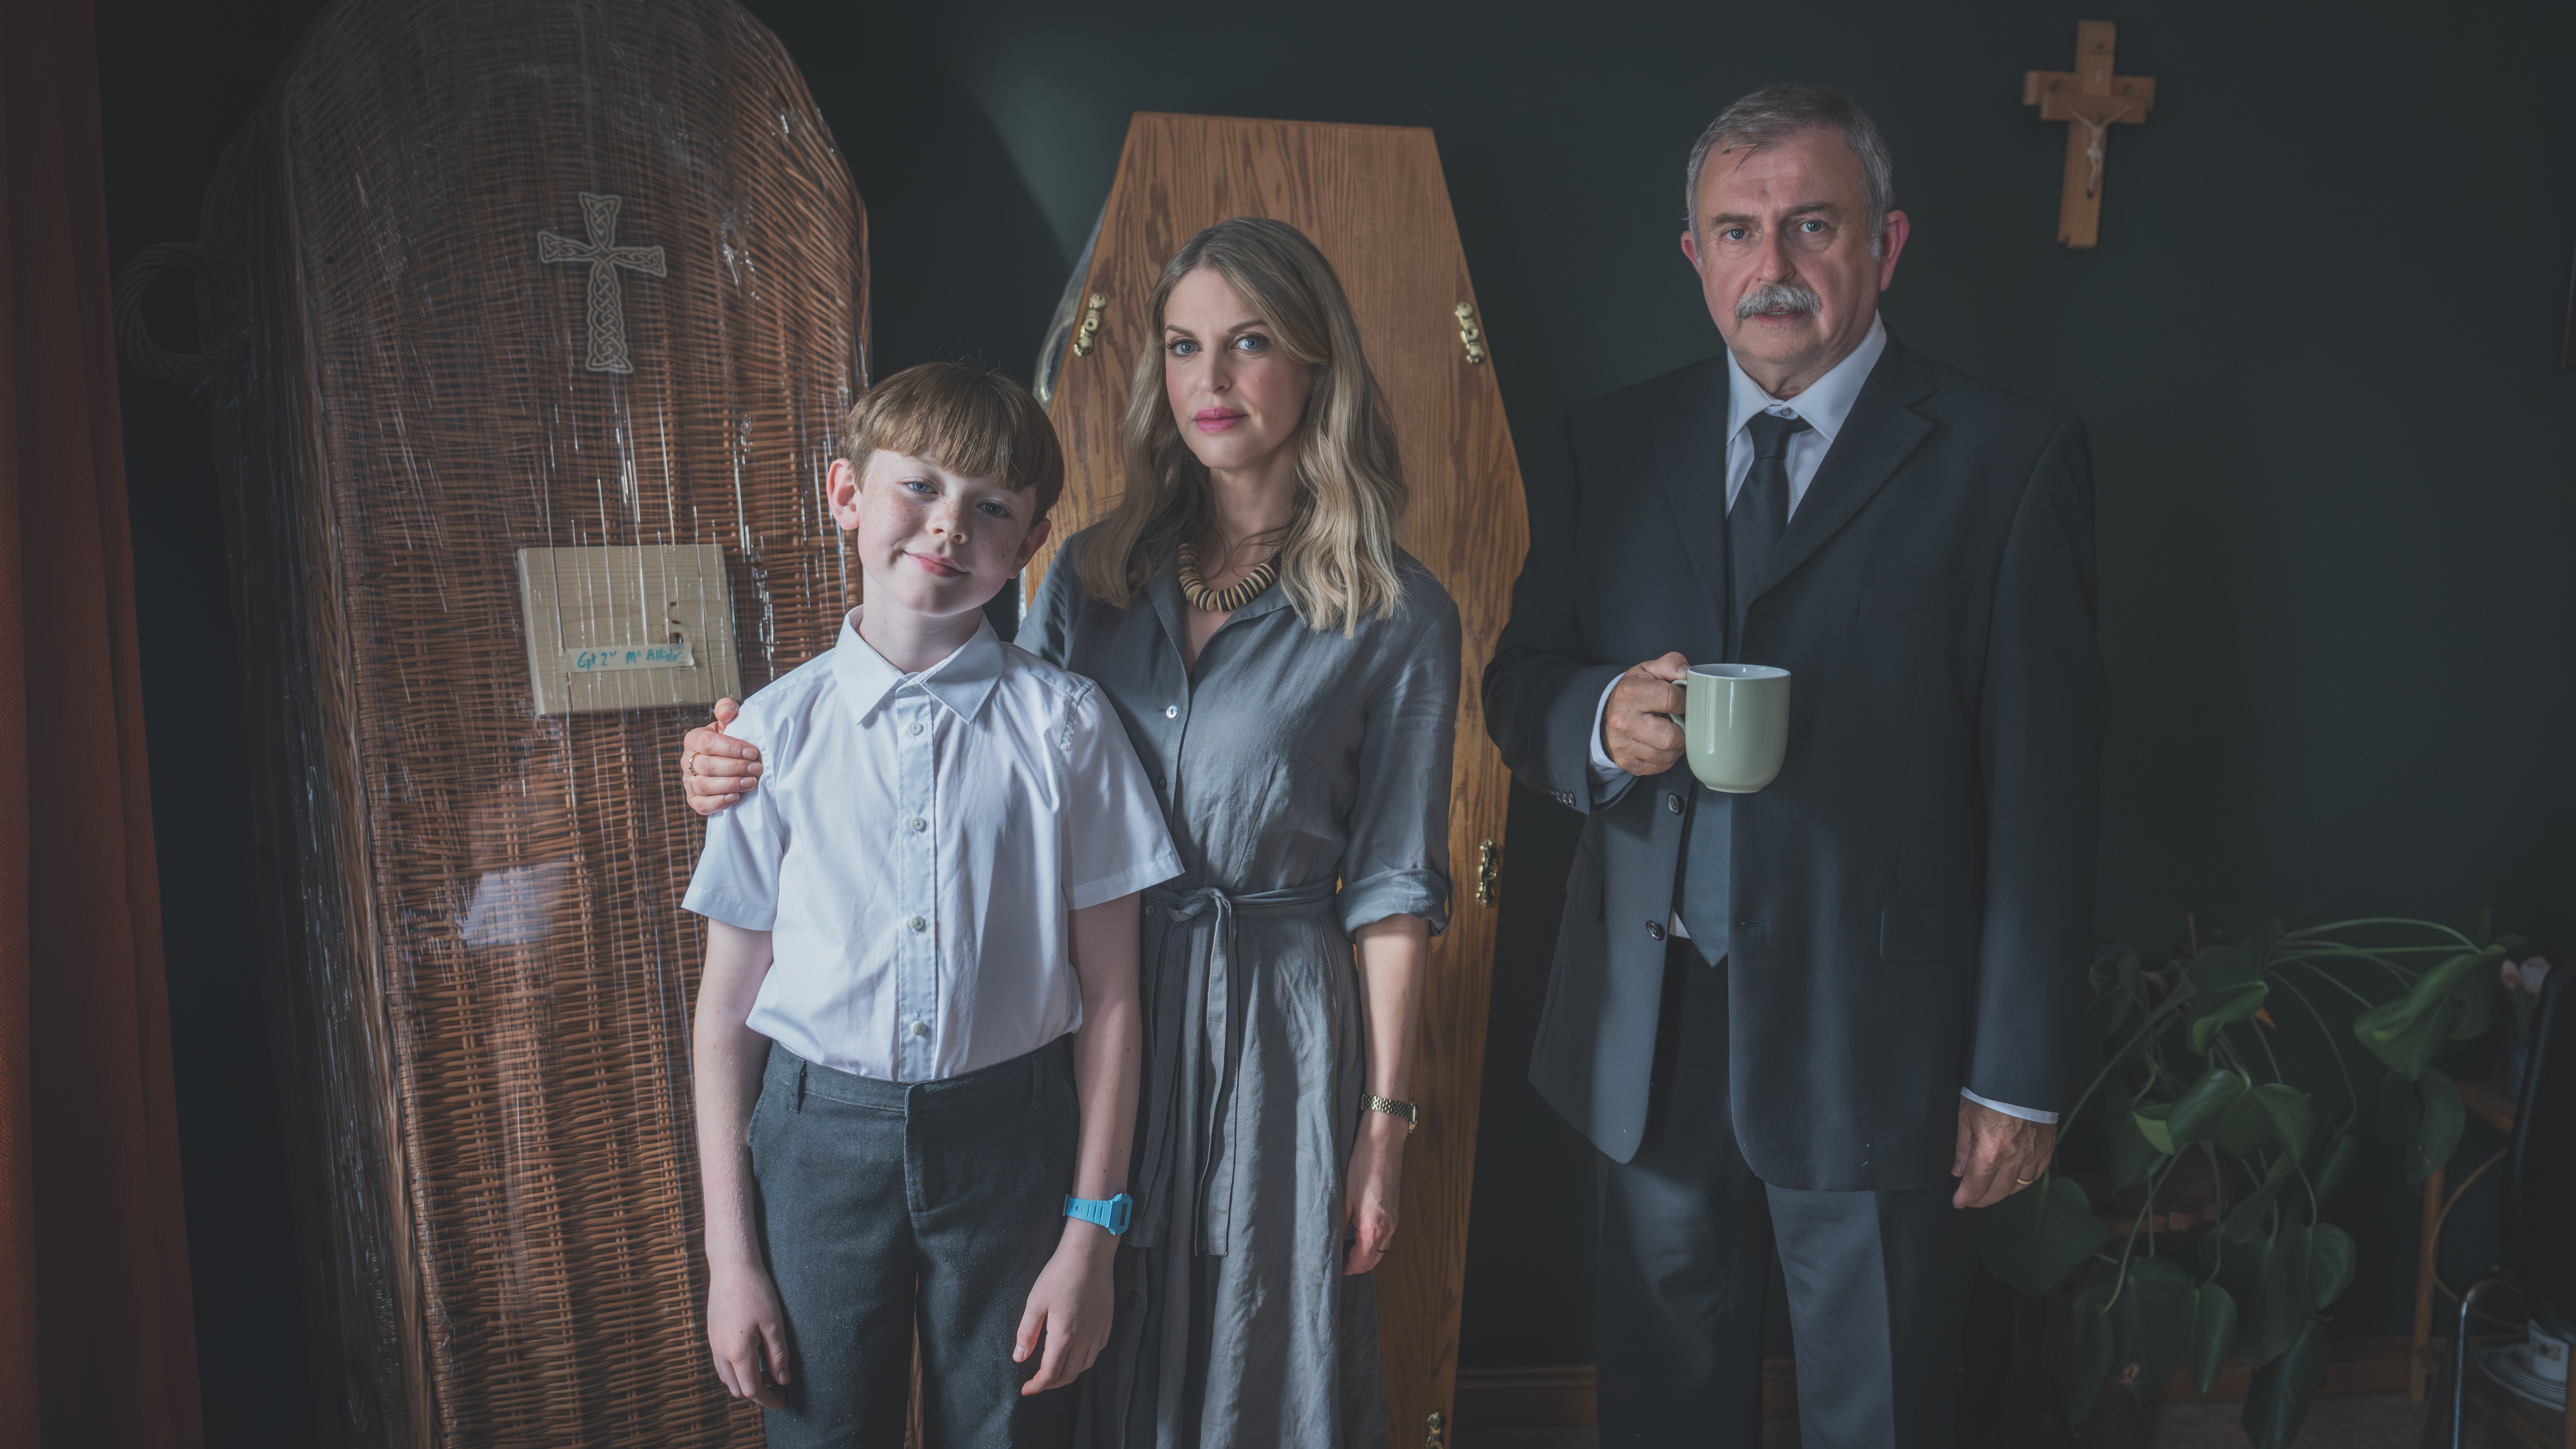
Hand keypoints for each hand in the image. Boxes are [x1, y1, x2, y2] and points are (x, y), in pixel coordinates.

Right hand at [683, 698, 763, 815]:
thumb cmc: (729, 742)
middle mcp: (687, 760)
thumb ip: (728, 711)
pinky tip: (735, 797)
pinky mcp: (693, 800)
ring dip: (731, 785)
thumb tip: (727, 711)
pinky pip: (702, 805)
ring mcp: (688, 781)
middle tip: (757, 769)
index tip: (754, 752)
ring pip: (705, 786)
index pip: (709, 743)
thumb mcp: (729, 723)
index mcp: (694, 739)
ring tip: (751, 783)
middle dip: (736, 768)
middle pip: (708, 766)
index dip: (732, 748)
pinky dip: (718, 803)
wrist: (726, 763)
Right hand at [706, 1255, 790, 1409]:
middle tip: (779, 1388)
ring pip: (727, 1377)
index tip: (784, 1402)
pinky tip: (751, 1359)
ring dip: (745, 1382)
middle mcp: (720, 1353)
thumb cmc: (755, 1292)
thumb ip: (778, 1355)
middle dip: (758, 1394)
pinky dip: (736, 1370)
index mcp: (737, 1353)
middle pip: (737, 1388)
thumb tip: (783, 1380)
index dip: (769, 1399)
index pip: (752, 1390)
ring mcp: (713, 1343)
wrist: (731, 1267)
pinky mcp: (712, 1334)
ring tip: (767, 1375)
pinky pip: (721, 1363)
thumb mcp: (774, 1324)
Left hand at [1014, 1223, 1116, 1394]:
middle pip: (1068, 1375)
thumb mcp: (1035, 1303)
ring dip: (1068, 1374)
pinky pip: (1096, 1352)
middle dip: (1051, 1384)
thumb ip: (1026, 1333)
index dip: (1037, 1386)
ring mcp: (1098, 1333)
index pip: (1050, 1374)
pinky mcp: (1107, 1324)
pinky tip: (1076, 1353)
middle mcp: (1084, 1339)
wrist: (1089, 1255)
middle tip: (1037, 1382)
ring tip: (1055, 1371)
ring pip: (1084, 1366)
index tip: (1026, 1389)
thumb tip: (1019, 1357)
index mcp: (1063, 1336)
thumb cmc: (1059, 1275)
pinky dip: (1084, 1360)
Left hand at [1341, 1112, 1406, 1274]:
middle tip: (1335, 1257)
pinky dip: (1372, 1240)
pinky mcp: (1395, 1210)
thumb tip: (1330, 1245)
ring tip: (1344, 1244)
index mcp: (1374, 1228)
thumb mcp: (1343, 1200)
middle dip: (1355, 1264)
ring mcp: (1395, 1219)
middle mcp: (1389, 1228)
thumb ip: (1338, 1227)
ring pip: (1380, 1248)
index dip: (1345, 1269)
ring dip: (1364, 1252)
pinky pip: (1385, 1235)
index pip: (1361, 1264)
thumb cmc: (1362, 1166)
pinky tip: (1357, 1229)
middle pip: (1373, 1260)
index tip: (1332, 1266)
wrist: (1383, 1142)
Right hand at [1603, 654, 1689, 776]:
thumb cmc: (1634, 691)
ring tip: (1673, 732)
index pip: (1671, 699)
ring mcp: (1623, 745)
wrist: (1609, 713)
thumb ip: (1670, 664)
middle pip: (1670, 736)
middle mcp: (1623, 721)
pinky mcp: (1626, 761)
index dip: (1685, 700)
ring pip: (1667, 754)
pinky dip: (1668, 758)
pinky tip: (1663, 745)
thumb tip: (1688, 672)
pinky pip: (1660, 766)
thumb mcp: (1648, 670)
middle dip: (1683, 730)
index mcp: (1630, 693)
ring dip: (1677, 746)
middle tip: (1680, 721)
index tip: (1683, 701)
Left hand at [1952, 1098, 2057, 1208]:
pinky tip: (2014, 1181)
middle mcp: (2014, 1158)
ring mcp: (2033, 1154)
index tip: (1959, 1201)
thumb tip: (1958, 1171)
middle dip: (1982, 1199)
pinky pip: (2035, 1174)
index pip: (1976, 1185)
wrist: (2020, 1078)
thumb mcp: (1965, 1117)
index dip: (1966, 1197)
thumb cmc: (1989, 1093)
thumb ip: (1962, 1148)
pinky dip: (2023, 1182)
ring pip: (2018, 1187)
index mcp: (1991, 1152)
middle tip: (1972, 1200)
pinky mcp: (2046, 1148)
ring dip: (2002, 1192)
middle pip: (1998, 1191)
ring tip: (1990, 1192)